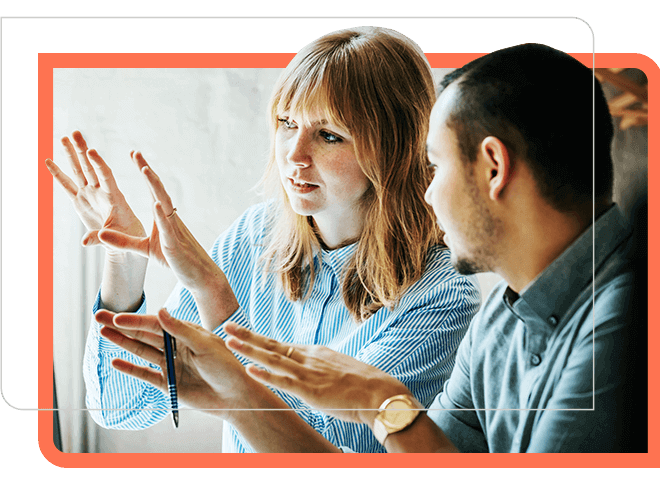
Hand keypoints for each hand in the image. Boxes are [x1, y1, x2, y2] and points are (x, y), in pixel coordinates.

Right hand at [46, 131, 145, 251]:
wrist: (125, 240)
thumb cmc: (127, 237)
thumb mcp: (118, 239)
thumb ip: (101, 238)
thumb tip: (84, 243)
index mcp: (114, 197)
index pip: (106, 176)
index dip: (98, 164)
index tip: (92, 151)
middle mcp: (100, 192)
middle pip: (90, 167)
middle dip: (82, 150)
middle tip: (75, 133)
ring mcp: (89, 194)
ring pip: (78, 171)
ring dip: (71, 155)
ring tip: (63, 137)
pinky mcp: (80, 201)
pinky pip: (66, 185)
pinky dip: (57, 174)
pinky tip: (48, 160)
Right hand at [96, 308, 256, 416]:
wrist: (236, 396)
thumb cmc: (227, 366)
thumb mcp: (205, 345)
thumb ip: (181, 330)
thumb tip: (160, 311)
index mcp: (186, 333)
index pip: (156, 324)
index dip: (136, 321)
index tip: (118, 317)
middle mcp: (176, 346)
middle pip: (144, 334)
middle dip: (121, 326)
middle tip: (99, 316)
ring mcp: (171, 365)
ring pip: (142, 351)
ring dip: (122, 343)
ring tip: (103, 333)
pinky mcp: (169, 384)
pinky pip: (146, 375)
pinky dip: (131, 369)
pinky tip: (115, 361)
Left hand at [97, 156, 237, 327]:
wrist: (198, 275)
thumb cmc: (174, 259)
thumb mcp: (144, 249)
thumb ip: (123, 241)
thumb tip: (101, 233)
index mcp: (163, 217)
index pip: (152, 189)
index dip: (144, 172)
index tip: (134, 155)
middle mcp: (169, 218)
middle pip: (158, 189)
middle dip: (147, 170)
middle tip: (136, 153)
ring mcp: (174, 229)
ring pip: (164, 203)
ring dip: (155, 186)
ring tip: (145, 170)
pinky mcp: (174, 244)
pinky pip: (168, 227)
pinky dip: (162, 215)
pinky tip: (156, 204)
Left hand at [224, 323, 411, 425]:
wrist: (380, 393)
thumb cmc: (363, 384)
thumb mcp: (338, 368)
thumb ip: (321, 368)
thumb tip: (311, 371)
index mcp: (314, 353)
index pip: (281, 345)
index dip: (259, 339)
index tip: (242, 333)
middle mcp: (308, 358)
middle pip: (271, 345)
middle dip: (247, 336)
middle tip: (226, 325)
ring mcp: (308, 373)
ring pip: (272, 359)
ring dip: (249, 350)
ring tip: (229, 341)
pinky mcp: (311, 390)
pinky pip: (283, 381)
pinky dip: (265, 375)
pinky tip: (249, 370)